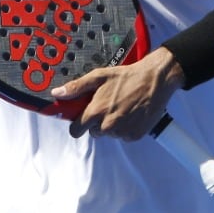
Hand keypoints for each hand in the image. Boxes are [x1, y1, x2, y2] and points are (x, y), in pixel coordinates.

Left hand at [54, 48, 183, 141]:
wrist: (155, 80)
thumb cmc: (128, 77)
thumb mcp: (99, 77)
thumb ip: (76, 87)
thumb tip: (58, 93)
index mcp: (96, 111)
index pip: (76, 130)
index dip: (78, 125)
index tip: (82, 119)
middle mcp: (108, 125)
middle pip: (94, 132)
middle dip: (97, 122)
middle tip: (108, 106)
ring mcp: (122, 132)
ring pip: (110, 134)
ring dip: (113, 124)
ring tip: (122, 107)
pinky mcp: (135, 135)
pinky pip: (123, 136)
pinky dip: (126, 127)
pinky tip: (131, 113)